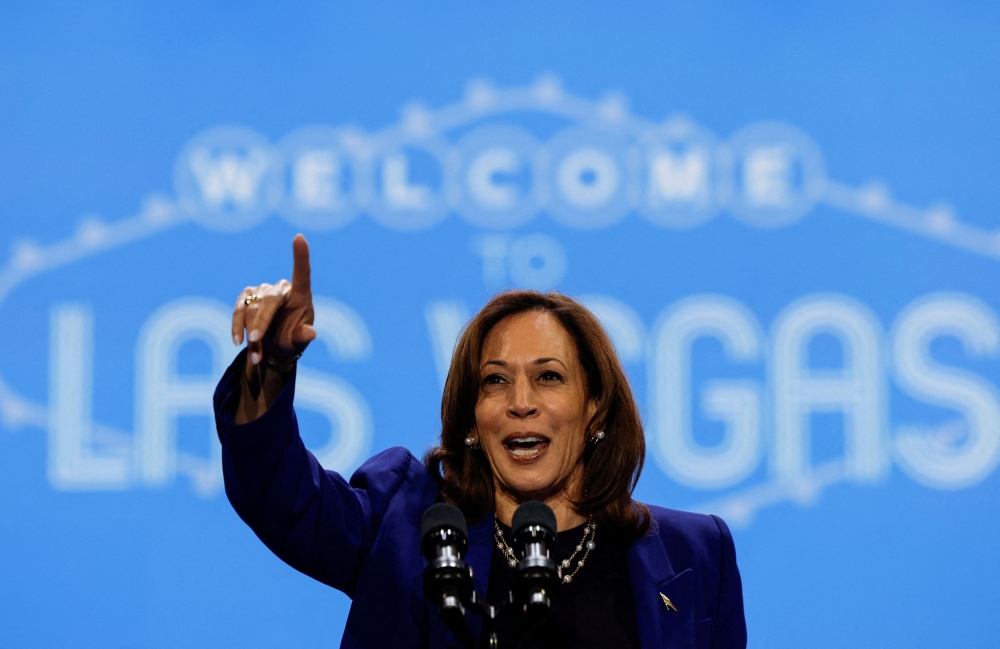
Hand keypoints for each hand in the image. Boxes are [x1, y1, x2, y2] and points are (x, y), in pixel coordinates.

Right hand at [232, 234, 316, 367]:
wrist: (273, 348)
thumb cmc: (291, 340)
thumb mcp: (299, 342)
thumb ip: (303, 336)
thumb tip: (311, 333)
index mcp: (301, 295)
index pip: (302, 272)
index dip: (300, 255)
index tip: (299, 237)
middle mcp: (282, 289)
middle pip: (270, 300)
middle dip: (262, 322)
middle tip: (256, 341)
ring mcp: (263, 290)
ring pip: (252, 308)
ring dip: (250, 333)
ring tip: (256, 355)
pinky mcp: (247, 296)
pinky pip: (239, 309)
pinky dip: (236, 326)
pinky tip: (237, 341)